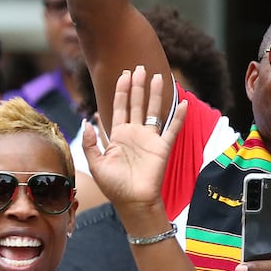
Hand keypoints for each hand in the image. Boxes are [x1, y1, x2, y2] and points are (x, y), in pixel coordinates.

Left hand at [83, 67, 184, 212]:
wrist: (133, 203)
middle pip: (137, 104)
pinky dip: (178, 116)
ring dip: (155, 94)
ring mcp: (150, 139)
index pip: (119, 107)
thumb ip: (90, 143)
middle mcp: (135, 133)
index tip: (123, 75)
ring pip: (154, 111)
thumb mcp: (96, 164)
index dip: (121, 91)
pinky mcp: (162, 147)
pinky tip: (183, 102)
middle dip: (137, 86)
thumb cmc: (114, 186)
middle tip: (139, 67)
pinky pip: (172, 129)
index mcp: (118, 135)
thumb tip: (87, 121)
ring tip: (157, 76)